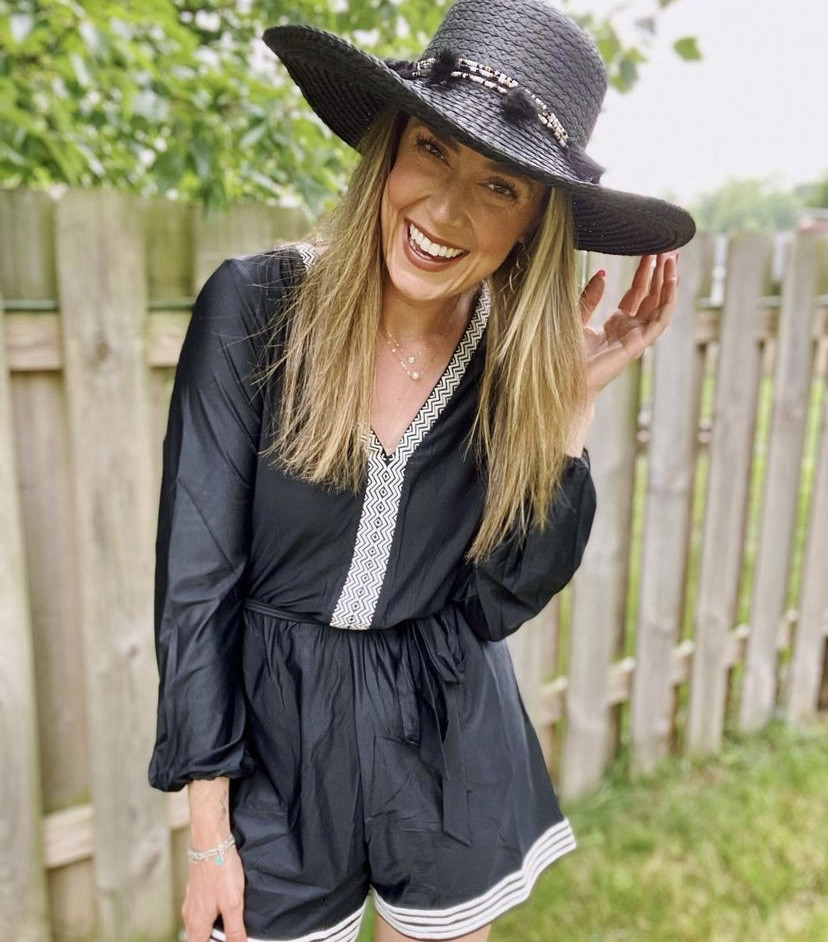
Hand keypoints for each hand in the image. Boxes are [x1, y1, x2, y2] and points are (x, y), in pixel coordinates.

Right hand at [181, 847, 246, 941]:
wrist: (210, 842)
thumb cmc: (221, 870)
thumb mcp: (233, 904)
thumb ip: (235, 930)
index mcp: (197, 924)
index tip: (227, 940)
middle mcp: (190, 916)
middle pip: (196, 939)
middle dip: (210, 939)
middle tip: (229, 935)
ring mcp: (190, 902)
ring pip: (197, 926)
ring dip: (209, 930)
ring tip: (227, 925)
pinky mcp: (194, 891)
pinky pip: (199, 912)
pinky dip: (208, 917)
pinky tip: (221, 908)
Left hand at [578, 252, 678, 399]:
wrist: (563, 381)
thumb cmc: (565, 357)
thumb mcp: (575, 318)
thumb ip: (589, 298)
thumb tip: (602, 274)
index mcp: (615, 323)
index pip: (637, 293)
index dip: (645, 272)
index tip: (651, 251)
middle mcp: (629, 330)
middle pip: (652, 296)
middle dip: (661, 272)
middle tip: (670, 248)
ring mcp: (636, 337)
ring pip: (660, 305)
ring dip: (668, 282)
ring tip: (672, 258)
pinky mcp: (638, 344)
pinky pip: (659, 320)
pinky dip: (668, 300)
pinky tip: (671, 281)